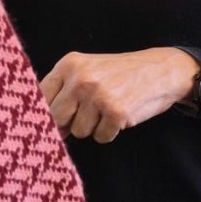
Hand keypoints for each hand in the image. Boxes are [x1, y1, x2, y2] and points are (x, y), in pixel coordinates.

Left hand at [40, 47, 194, 143]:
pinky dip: (110, 132)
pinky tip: (119, 114)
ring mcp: (98, 95)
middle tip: (89, 111)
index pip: (41, 95)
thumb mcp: (87, 69)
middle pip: (57, 118)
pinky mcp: (116, 112)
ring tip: (107, 108)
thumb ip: (63, 91)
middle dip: (70, 122)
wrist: (159, 70)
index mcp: (69, 63)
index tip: (51, 119)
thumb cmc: (119, 73)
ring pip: (79, 131)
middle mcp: (81, 78)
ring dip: (93, 127)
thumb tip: (44, 126)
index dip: (44, 112)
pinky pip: (101, 137)